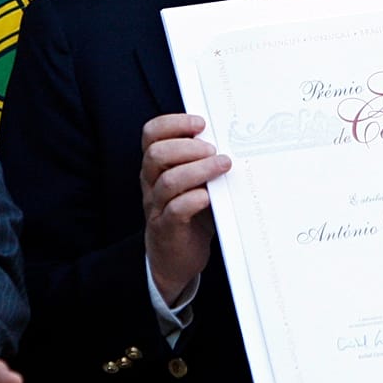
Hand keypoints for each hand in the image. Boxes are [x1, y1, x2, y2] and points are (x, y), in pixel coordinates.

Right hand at [141, 113, 226, 303]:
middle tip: (213, 150)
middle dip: (188, 146)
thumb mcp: (194, 182)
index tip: (200, 123)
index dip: (174, 123)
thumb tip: (231, 137)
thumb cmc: (189, 214)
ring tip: (222, 166)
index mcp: (156, 166)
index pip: (152, 134)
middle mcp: (151, 183)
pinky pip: (176, 210)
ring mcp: (157, 207)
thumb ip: (203, 161)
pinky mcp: (167, 229)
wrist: (175, 259)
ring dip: (198, 170)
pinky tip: (210, 196)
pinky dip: (194, 199)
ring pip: (168, 181)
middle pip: (157, 153)